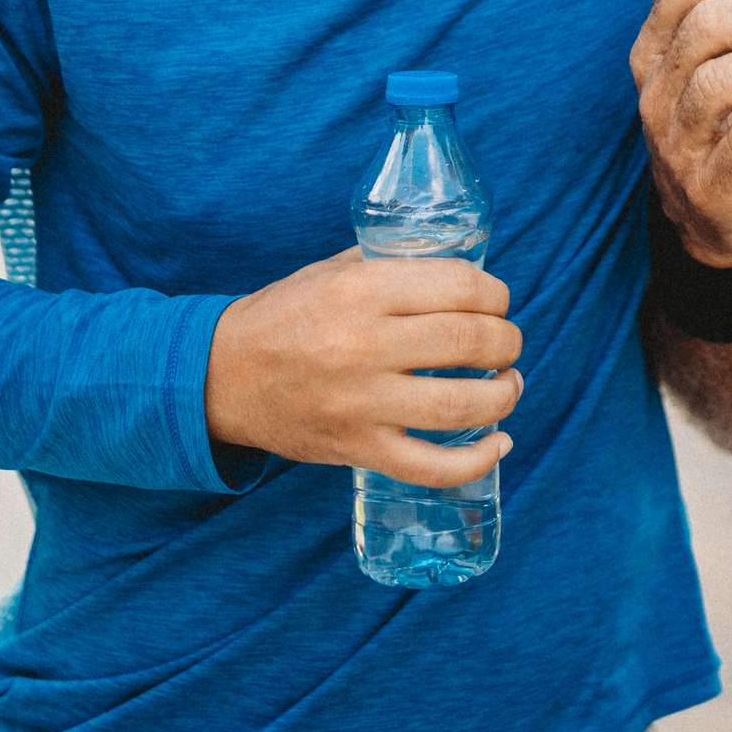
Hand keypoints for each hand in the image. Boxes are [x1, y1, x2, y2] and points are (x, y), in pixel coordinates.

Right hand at [204, 249, 521, 483]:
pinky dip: (477, 460)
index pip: (459, 286)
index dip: (496, 295)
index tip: (499, 302)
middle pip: (470, 343)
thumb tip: (461, 267)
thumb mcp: (333, 271)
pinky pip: (432, 467)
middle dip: (506, 342)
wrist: (222, 377)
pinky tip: (499, 444)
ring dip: (504, 395)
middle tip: (506, 343)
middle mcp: (364, 345)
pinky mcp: (358, 449)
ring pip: (462, 406)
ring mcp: (362, 404)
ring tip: (508, 385)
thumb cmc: (285, 316)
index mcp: (361, 291)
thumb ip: (393, 265)